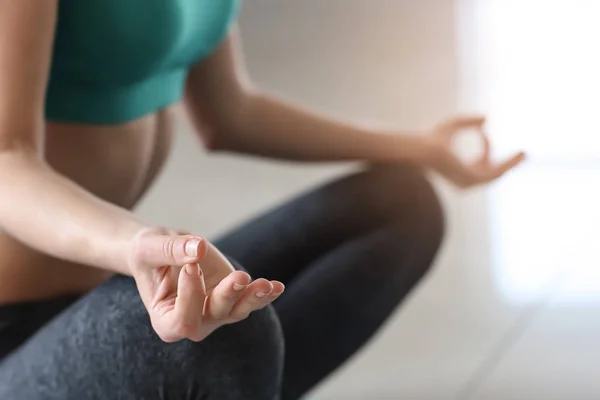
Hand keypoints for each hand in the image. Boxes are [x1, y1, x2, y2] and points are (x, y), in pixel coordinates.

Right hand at [127, 227, 283, 342]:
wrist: (163, 249)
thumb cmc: (149, 252)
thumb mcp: (150, 247)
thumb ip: (170, 249)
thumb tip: (199, 248)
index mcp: (165, 320)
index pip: (182, 320)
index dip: (190, 297)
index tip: (191, 267)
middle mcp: (193, 322)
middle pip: (215, 316)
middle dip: (229, 296)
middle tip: (240, 275)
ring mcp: (215, 312)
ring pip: (237, 311)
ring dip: (253, 298)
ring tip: (268, 285)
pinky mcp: (232, 298)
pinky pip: (250, 301)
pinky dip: (265, 294)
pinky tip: (277, 287)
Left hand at [419, 115, 525, 187]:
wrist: (422, 148)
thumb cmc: (429, 138)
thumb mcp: (452, 125)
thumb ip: (468, 122)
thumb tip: (485, 119)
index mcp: (458, 172)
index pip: (480, 162)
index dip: (486, 146)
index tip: (482, 131)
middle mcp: (463, 181)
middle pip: (491, 173)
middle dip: (507, 164)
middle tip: (523, 154)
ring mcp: (468, 183)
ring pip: (495, 175)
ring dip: (510, 164)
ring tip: (523, 154)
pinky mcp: (472, 180)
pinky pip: (495, 174)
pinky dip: (506, 164)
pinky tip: (516, 154)